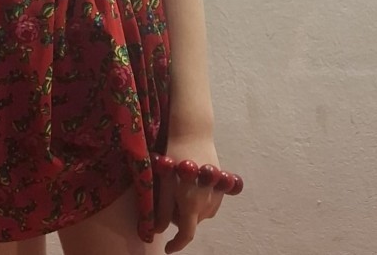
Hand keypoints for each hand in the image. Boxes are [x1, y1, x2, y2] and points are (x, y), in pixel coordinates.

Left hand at [154, 136, 222, 253]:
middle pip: (192, 222)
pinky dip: (199, 200)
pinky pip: (209, 202)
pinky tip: (190, 183)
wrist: (193, 133)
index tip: (167, 249)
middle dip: (178, 218)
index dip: (176, 245)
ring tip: (178, 187)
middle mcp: (208, 204)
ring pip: (201, 213)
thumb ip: (161, 211)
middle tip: (167, 198)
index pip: (186, 234)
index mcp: (193, 206)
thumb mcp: (164, 185)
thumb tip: (156, 231)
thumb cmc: (175, 158)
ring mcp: (217, 195)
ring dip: (189, 209)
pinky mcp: (221, 185)